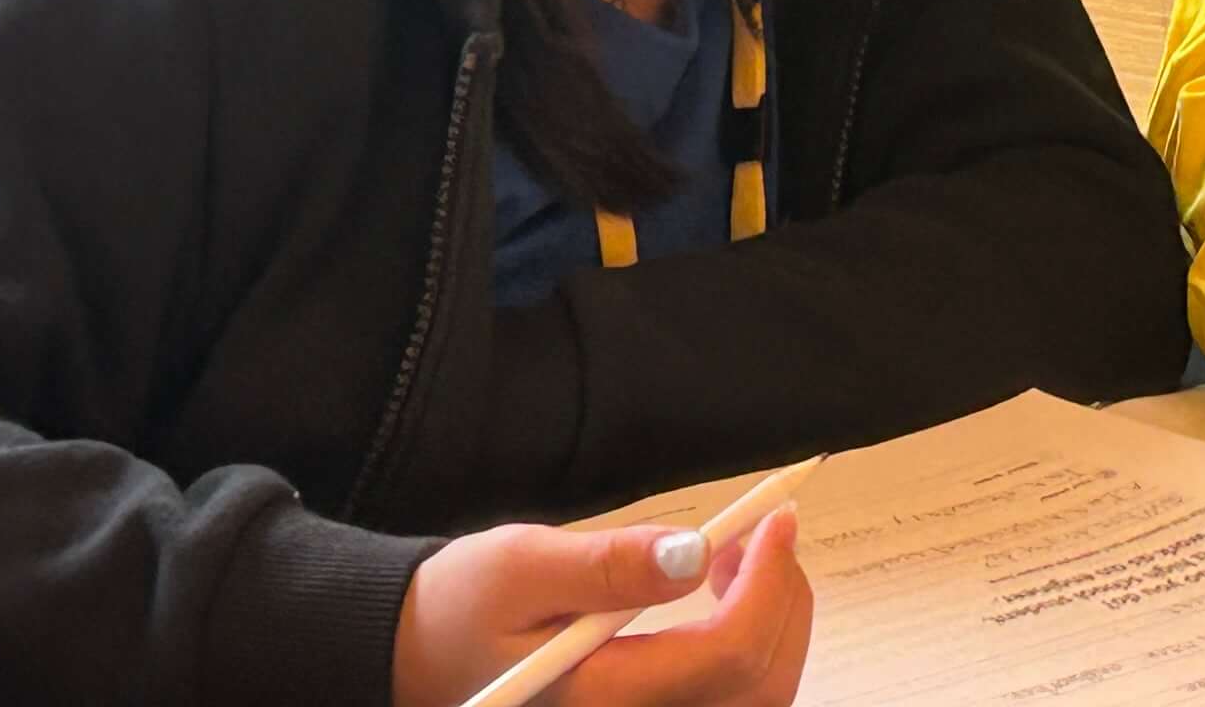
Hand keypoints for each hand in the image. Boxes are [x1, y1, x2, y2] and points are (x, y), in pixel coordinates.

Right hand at [392, 510, 811, 706]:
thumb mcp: (519, 567)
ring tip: (741, 557)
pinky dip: (754, 645)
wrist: (423, 656)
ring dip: (775, 620)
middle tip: (764, 530)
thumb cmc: (462, 608)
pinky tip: (727, 595)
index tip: (777, 516)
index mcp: (602, 700)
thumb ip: (606, 565)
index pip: (728, 657)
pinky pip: (733, 698)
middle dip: (782, 598)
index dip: (768, 584)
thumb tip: (693, 555)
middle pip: (759, 685)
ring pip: (759, 696)